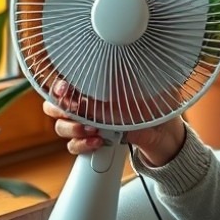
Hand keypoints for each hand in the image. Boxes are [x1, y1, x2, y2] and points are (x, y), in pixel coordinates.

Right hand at [43, 80, 185, 165]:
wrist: (165, 132)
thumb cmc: (157, 103)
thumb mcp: (146, 86)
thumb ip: (128, 79)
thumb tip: (112, 72)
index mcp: (97, 85)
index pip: (66, 82)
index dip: (59, 85)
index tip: (65, 87)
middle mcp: (88, 104)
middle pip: (53, 104)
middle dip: (58, 107)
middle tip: (73, 109)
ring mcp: (88, 124)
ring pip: (60, 126)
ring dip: (71, 127)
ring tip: (91, 129)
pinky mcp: (92, 142)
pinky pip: (74, 146)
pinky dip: (82, 144)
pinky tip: (98, 141)